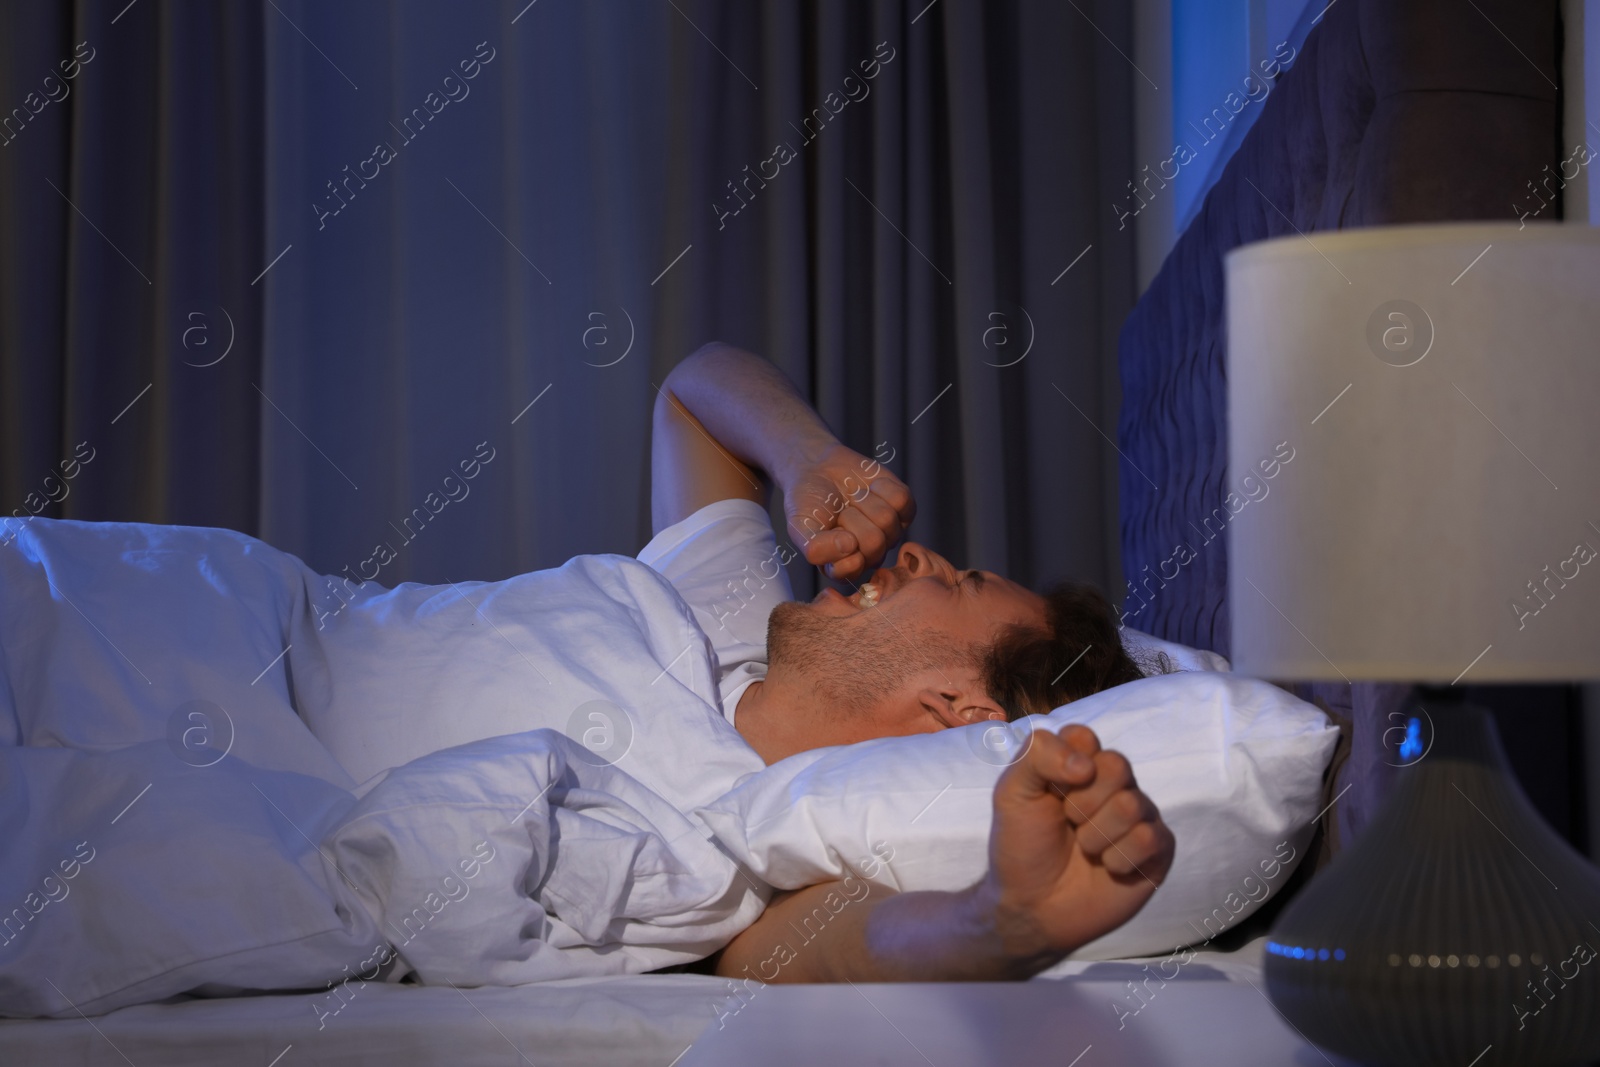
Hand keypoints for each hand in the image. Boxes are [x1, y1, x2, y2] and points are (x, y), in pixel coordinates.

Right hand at [781, 444, 914, 581]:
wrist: (819, 468)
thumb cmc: (808, 501)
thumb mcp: (799, 526)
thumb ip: (815, 547)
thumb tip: (849, 546)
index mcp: (844, 567)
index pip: (853, 568)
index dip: (840, 543)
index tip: (829, 527)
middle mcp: (871, 555)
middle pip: (874, 543)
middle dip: (852, 517)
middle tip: (841, 510)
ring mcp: (890, 533)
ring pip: (888, 520)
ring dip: (864, 500)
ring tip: (852, 497)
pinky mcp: (904, 510)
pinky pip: (902, 501)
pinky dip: (882, 487)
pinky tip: (870, 487)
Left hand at [976, 725, 1174, 962]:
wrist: (1032, 906)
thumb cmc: (1022, 846)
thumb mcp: (1012, 793)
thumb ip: (1037, 755)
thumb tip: (1087, 765)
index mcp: (1079, 763)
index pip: (1084, 736)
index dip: (1063, 766)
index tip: (1049, 792)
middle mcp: (1113, 784)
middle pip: (1117, 765)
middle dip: (1081, 803)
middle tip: (1068, 824)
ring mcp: (1139, 815)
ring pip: (1132, 805)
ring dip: (1096, 836)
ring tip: (1084, 850)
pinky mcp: (1157, 850)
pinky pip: (1150, 838)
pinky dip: (1119, 859)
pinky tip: (1107, 869)